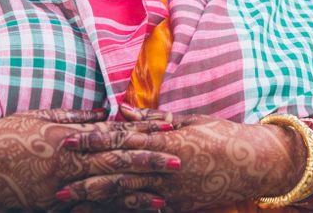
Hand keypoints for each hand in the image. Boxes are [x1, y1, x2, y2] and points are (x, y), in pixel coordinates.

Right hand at [0, 108, 177, 210]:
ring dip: (137, 193)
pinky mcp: (51, 205)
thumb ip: (76, 118)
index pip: (114, 133)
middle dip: (149, 161)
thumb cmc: (6, 133)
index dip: (143, 130)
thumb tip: (105, 112)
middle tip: (178, 160)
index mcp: (70, 137)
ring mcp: (61, 188)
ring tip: (164, 196)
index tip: (168, 127)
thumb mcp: (42, 118)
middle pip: (117, 162)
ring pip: (106, 190)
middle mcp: (70, 163)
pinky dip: (110, 211)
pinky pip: (86, 209)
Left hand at [58, 107, 305, 211]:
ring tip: (68, 201)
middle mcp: (166, 168)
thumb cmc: (225, 135)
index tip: (69, 139)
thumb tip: (122, 110)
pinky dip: (121, 210)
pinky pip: (143, 209)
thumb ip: (154, 118)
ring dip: (95, 198)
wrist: (256, 165)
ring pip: (125, 194)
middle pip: (118, 170)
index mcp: (169, 141)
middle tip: (56, 177)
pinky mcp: (178, 206)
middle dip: (85, 174)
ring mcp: (171, 191)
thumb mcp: (191, 120)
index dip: (94, 141)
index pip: (123, 140)